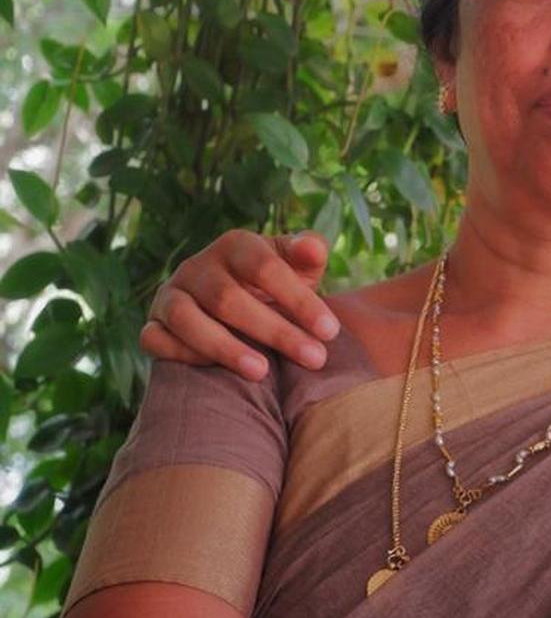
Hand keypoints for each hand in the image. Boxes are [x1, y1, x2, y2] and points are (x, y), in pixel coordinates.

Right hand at [140, 230, 336, 379]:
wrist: (237, 310)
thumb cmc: (275, 288)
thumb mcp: (298, 268)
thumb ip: (308, 253)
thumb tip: (313, 248)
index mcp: (235, 245)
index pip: (265, 267)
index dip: (298, 299)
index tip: (331, 331)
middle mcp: (197, 267)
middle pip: (229, 298)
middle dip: (275, 331)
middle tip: (314, 358)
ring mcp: (170, 295)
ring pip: (188, 320)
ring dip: (225, 347)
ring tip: (264, 372)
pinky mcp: (153, 324)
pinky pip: (155, 340)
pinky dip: (184, 355)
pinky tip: (218, 372)